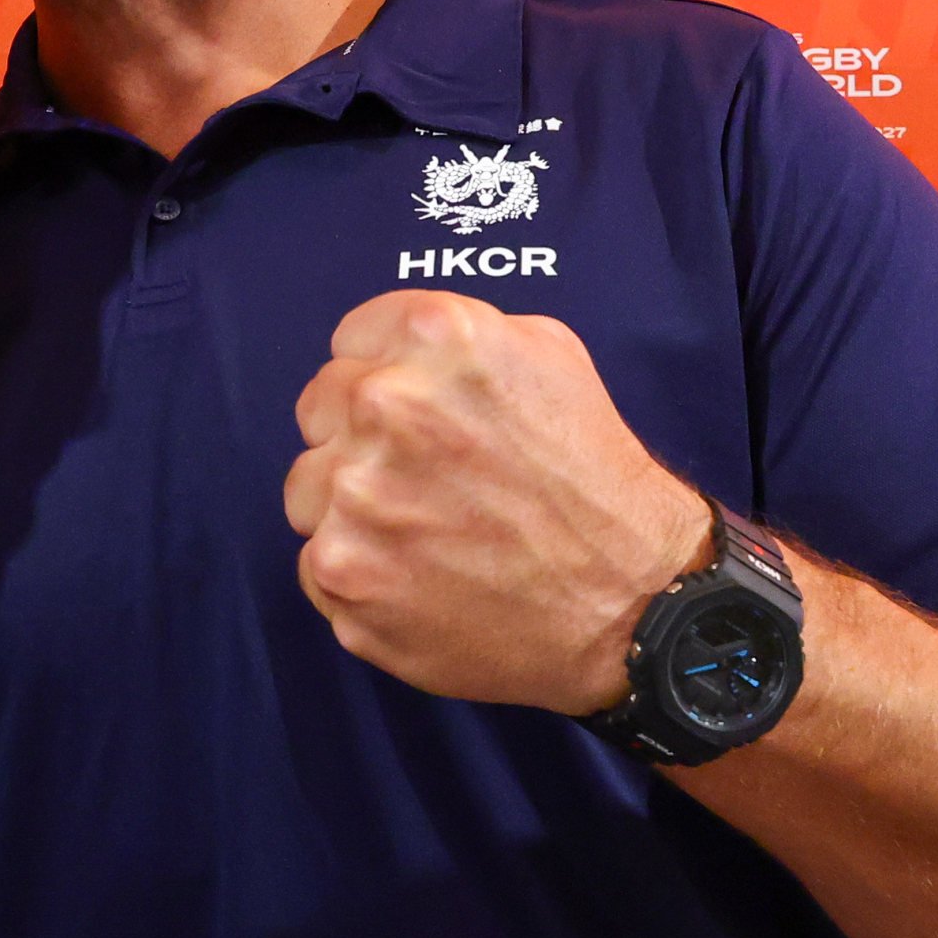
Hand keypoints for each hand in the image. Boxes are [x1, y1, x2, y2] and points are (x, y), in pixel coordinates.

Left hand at [283, 290, 717, 712]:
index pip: (350, 341)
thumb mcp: (550, 354)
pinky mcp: (342, 574)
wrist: (629, 601)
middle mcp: (386, 406)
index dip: (384, 374)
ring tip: (426, 531)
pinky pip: (317, 561)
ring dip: (351, 506)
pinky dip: (359, 572)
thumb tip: (390, 348)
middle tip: (424, 476)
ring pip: (308, 488)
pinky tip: (420, 577)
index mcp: (436, 338)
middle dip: (360, 436)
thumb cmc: (595, 478)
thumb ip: (457, 336)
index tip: (415, 410)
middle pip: (321, 408)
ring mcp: (356, 496)